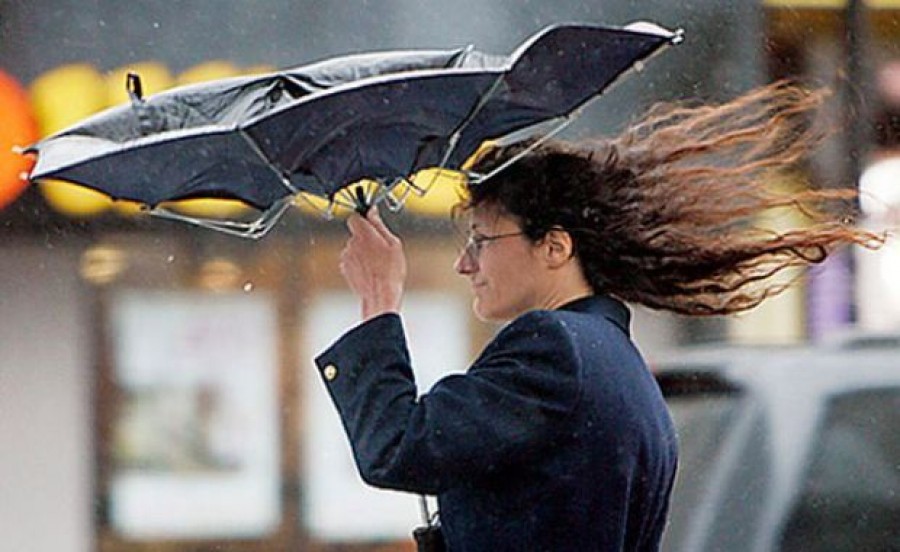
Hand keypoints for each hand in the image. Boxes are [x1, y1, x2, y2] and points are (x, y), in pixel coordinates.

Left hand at [340, 206, 406, 320]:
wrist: (381, 295)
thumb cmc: (390, 272)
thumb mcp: (393, 243)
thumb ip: (379, 224)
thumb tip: (372, 212)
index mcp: (363, 234)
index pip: (355, 217)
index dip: (364, 220)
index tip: (372, 225)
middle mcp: (351, 244)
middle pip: (356, 234)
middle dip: (366, 239)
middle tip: (381, 250)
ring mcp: (346, 257)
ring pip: (354, 248)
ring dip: (363, 253)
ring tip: (378, 264)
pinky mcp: (344, 269)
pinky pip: (352, 261)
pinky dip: (359, 264)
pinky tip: (371, 271)